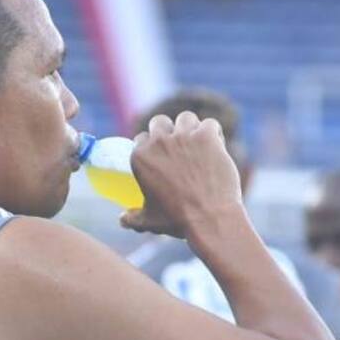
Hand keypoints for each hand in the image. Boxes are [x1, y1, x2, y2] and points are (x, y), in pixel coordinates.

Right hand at [119, 111, 243, 238]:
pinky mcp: (207, 137)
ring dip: (191, 127)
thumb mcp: (149, 221)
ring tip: (198, 142)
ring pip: (186, 118)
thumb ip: (133, 219)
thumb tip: (122, 219)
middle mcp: (159, 142)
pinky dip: (214, 133)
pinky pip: (211, 124)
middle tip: (178, 144)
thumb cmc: (177, 220)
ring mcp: (184, 136)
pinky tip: (216, 145)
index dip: (151, 145)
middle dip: (167, 129)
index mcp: (140, 157)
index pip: (141, 138)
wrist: (208, 218)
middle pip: (159, 121)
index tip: (159, 154)